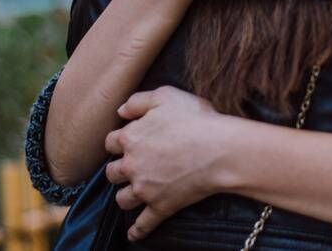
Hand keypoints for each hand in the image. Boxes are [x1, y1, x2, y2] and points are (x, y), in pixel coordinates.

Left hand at [103, 87, 232, 240]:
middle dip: (118, 170)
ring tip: (132, 195)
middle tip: (130, 167)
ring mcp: (145, 189)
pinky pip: (144, 224)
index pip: (111, 142)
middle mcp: (132, 165)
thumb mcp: (166, 96)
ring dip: (125, 197)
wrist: (220, 149)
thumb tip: (120, 111)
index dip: (119, 141)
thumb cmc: (196, 120)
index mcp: (131, 138)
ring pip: (122, 199)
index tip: (128, 142)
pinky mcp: (161, 206)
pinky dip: (138, 231)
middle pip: (112, 172)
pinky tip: (133, 235)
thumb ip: (138, 101)